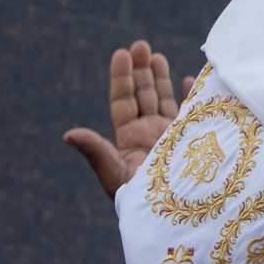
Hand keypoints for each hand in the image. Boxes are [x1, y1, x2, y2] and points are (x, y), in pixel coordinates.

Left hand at [65, 41, 185, 198]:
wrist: (176, 219)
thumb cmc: (143, 204)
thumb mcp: (116, 175)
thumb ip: (97, 152)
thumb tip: (67, 134)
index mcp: (129, 140)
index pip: (123, 102)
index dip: (121, 78)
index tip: (121, 53)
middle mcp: (149, 135)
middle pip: (143, 96)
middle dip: (141, 71)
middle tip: (140, 45)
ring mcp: (172, 137)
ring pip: (164, 100)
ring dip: (160, 78)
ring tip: (156, 55)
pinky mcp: (195, 140)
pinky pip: (193, 112)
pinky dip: (191, 95)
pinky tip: (188, 79)